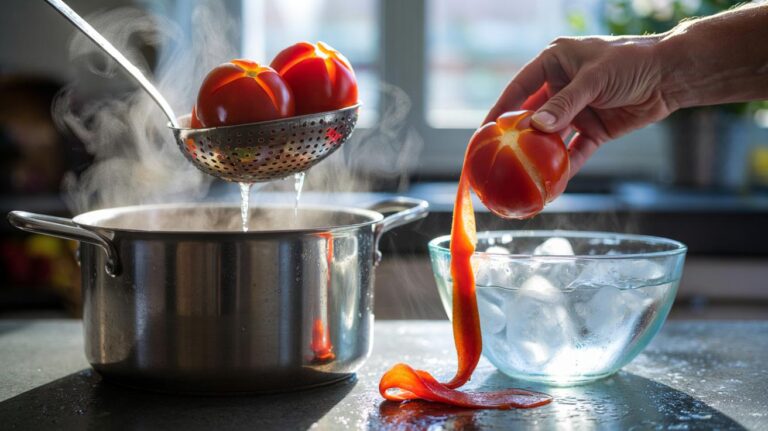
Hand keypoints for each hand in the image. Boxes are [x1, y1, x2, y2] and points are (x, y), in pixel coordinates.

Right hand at [484, 35, 670, 176]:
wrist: (673, 75)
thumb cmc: (632, 61)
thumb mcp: (595, 78)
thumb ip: (565, 103)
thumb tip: (535, 127)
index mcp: (554, 63)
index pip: (519, 88)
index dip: (500, 109)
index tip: (483, 131)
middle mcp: (561, 87)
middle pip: (532, 117)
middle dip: (516, 139)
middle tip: (496, 159)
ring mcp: (577, 110)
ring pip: (552, 138)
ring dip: (540, 157)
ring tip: (522, 177)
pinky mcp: (594, 130)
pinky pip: (575, 151)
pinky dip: (566, 167)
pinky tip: (555, 184)